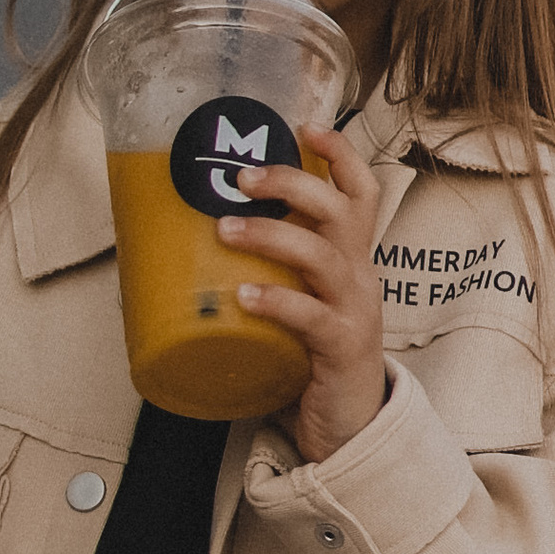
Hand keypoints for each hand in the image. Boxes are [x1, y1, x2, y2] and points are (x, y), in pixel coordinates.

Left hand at [217, 121, 388, 462]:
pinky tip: (244, 297)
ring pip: (322, 255)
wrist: (351, 427)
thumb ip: (270, 274)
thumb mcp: (301, 303)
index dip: (339, 154)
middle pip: (340, 210)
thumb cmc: (314, 360)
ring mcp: (354, 312)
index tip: (304, 126)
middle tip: (241, 177)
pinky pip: (310, 317)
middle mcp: (359, 277)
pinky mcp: (340, 350)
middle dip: (291, 183)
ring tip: (226, 229)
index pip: (361, 192)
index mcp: (351, 260)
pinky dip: (276, 303)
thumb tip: (193, 244)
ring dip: (271, 236)